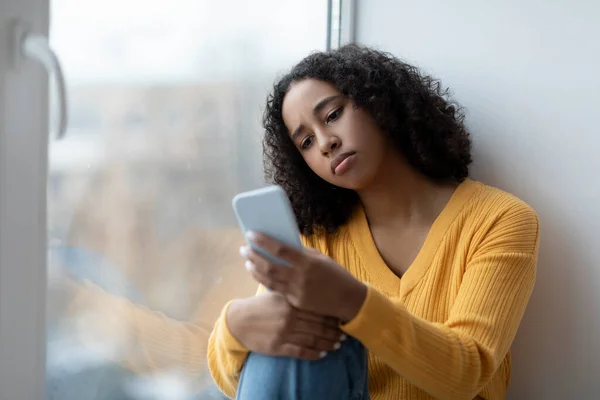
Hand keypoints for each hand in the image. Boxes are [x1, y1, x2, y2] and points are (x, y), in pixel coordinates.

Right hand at [227, 292, 344, 359]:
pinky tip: (323, 354)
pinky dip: (314, 353)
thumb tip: (309, 279)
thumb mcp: (276, 292)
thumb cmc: (260, 305)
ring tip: (338, 344)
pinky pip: (301, 352)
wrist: (239, 320)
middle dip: (334, 331)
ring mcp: (284, 333)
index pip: (316, 309)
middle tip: (345, 333)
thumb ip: (292, 289)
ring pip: (312, 339)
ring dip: (328, 343)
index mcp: (290, 302)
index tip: (341, 317)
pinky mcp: (278, 347)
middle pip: (318, 325)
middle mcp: (289, 317)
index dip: (331, 314)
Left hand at [240, 232, 366, 322]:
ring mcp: (296, 292)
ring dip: (255, 270)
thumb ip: (302, 253)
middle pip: (269, 266)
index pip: (280, 249)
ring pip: (268, 280)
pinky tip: (258, 274)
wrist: (348, 299)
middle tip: (244, 249)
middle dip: (253, 256)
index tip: (250, 234)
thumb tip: (281, 245)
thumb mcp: (321, 259)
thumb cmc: (335, 274)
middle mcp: (300, 278)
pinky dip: (265, 281)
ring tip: (247, 262)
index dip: (263, 241)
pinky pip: (276, 291)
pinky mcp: (295, 302)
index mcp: (307, 263)